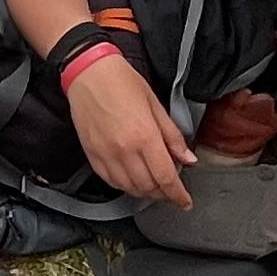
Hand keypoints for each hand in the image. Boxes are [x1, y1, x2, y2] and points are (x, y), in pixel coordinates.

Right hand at [66, 51, 191, 206]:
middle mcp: (125, 151)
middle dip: (163, 193)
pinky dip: (125, 186)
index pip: (166, 177)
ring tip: (153, 185)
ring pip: (129, 188)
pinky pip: (111, 181)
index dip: (178, 195)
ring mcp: (106, 155)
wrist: (88, 73)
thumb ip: (172, 136)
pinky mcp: (92, 155)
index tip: (185, 202)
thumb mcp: (156, 105)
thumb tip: (188, 159)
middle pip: (149, 187)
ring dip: (145, 191)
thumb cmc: (123, 82)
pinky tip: (133, 179)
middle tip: (171, 188)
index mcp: (145, 136)